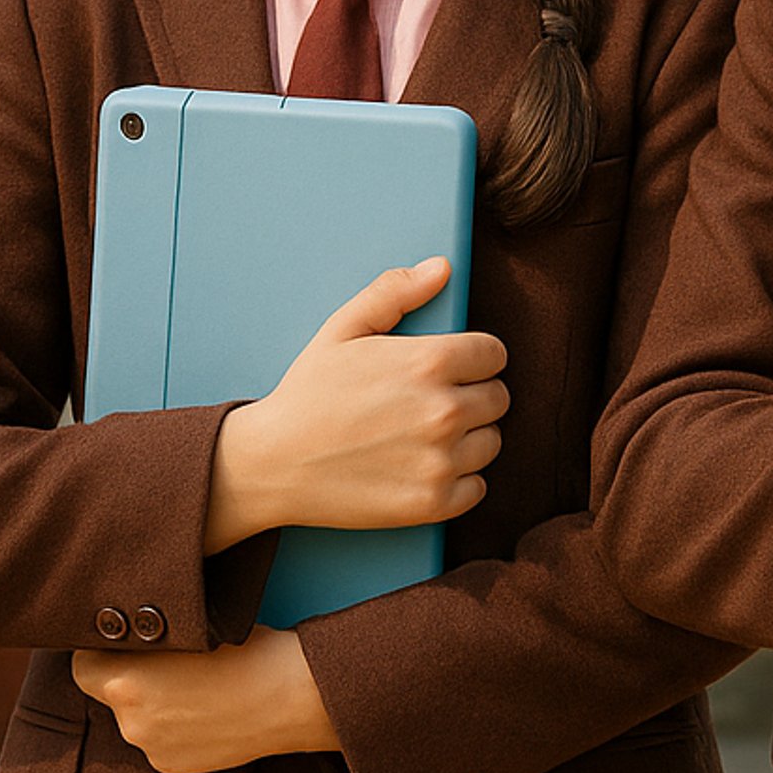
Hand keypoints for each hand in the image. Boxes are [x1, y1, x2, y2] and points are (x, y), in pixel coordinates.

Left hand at [72, 627, 338, 772]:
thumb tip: (125, 636)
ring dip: (153, 702)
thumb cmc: (246, 649)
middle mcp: (132, 724)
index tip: (118, 640)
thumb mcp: (190, 629)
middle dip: (131, 676)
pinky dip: (173, 725)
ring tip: (195, 682)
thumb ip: (148, 642)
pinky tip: (205, 708)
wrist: (289, 697)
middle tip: (167, 656)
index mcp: (128, 684)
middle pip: (111, 693)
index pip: (81, 668)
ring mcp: (153, 751)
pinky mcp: (175, 768)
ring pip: (137, 717)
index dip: (98, 651)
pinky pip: (159, 740)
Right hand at [205, 259, 506, 552]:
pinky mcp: (431, 504)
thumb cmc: (308, 393)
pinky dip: (460, 481)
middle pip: (499, 398)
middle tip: (434, 402)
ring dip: (470, 438)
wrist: (273, 464)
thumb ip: (396, 291)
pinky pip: (478, 488)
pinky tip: (426, 468)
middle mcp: (443, 412)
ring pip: (492, 442)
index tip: (453, 368)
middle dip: (474, 395)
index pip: (495, 354)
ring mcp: (440, 461)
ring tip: (427, 435)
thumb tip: (443, 268)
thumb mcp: (344, 328)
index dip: (475, 358)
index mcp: (430, 362)